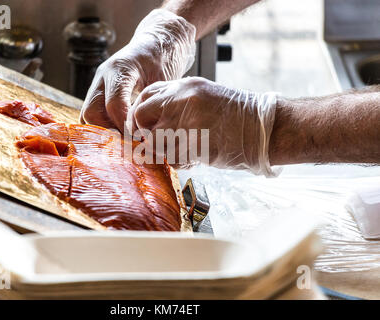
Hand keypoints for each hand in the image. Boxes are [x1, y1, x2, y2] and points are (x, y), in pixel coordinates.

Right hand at [80, 9, 195, 131]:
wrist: (157, 43)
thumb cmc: (164, 60)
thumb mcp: (163, 79)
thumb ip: (151, 103)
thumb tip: (144, 135)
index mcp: (120, 68)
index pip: (114, 105)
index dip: (124, 127)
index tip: (138, 140)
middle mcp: (103, 76)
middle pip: (91, 113)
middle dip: (109, 133)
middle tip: (129, 145)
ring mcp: (97, 84)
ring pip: (86, 116)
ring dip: (103, 133)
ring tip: (124, 143)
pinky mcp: (97, 93)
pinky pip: (90, 115)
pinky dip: (101, 129)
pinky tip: (118, 137)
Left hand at [127, 77, 278, 175]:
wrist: (262, 127)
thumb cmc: (237, 115)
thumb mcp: (204, 97)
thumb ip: (178, 104)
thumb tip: (154, 120)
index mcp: (184, 87)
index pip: (145, 96)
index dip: (140, 114)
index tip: (144, 126)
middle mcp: (181, 100)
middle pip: (140, 116)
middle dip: (144, 132)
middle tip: (154, 142)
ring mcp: (186, 121)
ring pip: (154, 141)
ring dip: (162, 151)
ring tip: (180, 151)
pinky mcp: (193, 143)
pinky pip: (171, 158)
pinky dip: (178, 162)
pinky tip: (192, 157)